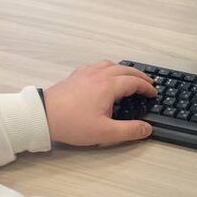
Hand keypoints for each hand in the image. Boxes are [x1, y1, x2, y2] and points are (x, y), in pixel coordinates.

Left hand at [42, 61, 156, 146]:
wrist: (43, 116)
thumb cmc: (72, 124)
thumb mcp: (105, 132)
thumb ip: (129, 131)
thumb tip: (147, 129)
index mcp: (108, 86)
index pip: (134, 82)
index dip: (146, 87)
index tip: (153, 93)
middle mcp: (98, 75)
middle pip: (125, 69)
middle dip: (139, 75)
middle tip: (148, 83)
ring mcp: (85, 73)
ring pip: (110, 64)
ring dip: (123, 69)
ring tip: (129, 76)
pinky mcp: (75, 76)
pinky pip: (96, 65)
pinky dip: (107, 67)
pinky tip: (104, 74)